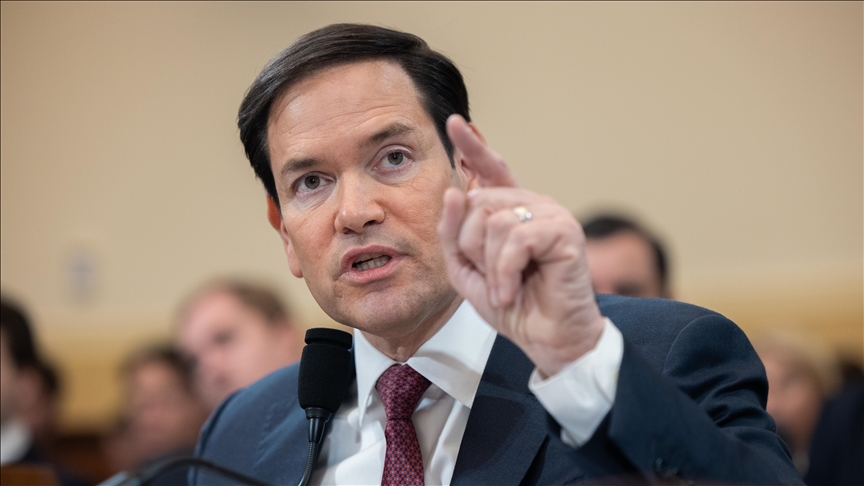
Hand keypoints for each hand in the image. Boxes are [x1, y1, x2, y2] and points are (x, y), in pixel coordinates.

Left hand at [438, 115, 605, 376]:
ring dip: (489, 265)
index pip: (490, 171)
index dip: (473, 147)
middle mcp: (531, 204)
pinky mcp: (564, 231)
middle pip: (475, 204)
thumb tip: (455, 190)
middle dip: (471, 247)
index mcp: (510, 210)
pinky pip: (515, 239)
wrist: (546, 337)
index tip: (453, 123)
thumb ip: (453, 234)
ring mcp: (550, 214)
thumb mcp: (467, 270)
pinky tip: (511, 292)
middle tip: (492, 277)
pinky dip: (504, 272)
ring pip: (492, 222)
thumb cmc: (512, 303)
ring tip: (504, 288)